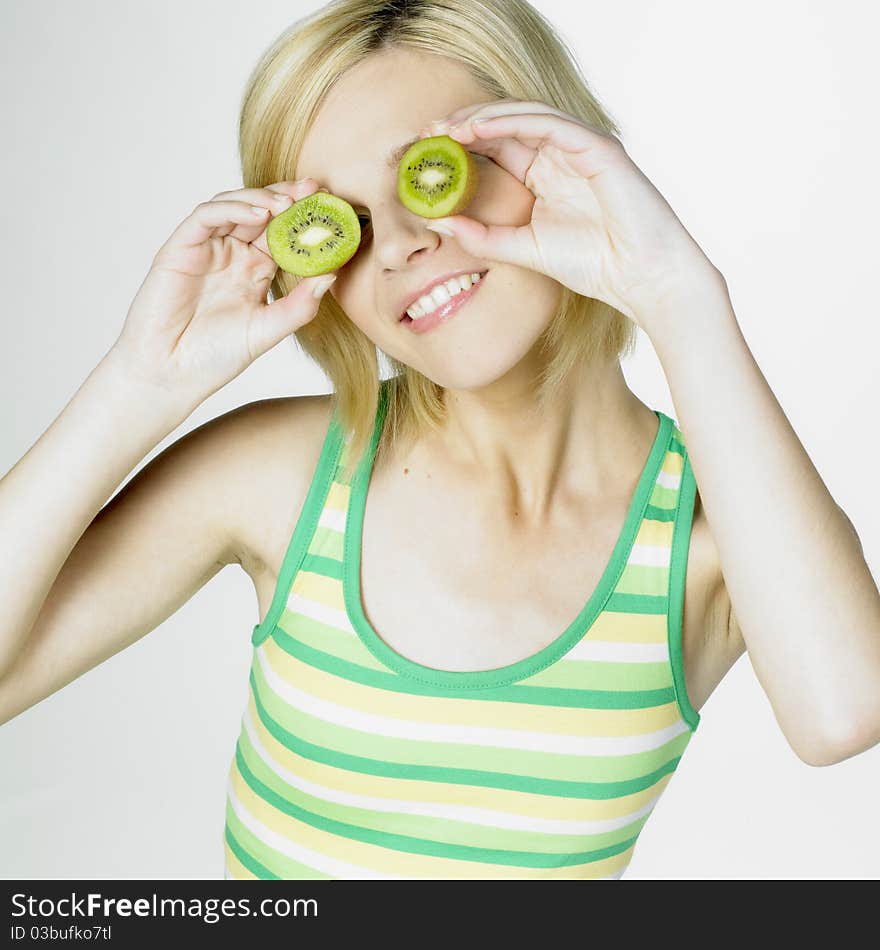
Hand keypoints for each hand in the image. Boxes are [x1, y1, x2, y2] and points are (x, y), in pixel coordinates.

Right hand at [111, 178, 336, 408]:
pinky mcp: (181, 247)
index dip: (305, 218)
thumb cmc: (216, 357)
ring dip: (262, 199)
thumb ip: (300, 306)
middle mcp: (233, 254)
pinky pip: (206, 216)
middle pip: (262, 212)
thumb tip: (332, 274)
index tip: (331, 207)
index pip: (283, 233)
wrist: (171, 374)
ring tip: (288, 203)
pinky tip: (258, 215)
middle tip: (314, 190)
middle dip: (288, 197)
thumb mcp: (269, 330)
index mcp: (256, 270)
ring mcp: (207, 249)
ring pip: (235, 206)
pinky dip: (232, 209)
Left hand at [419, 99, 724, 333]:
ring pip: (523, 116)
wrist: (641, 277)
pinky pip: (548, 123)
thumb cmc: (594, 265)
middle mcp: (558, 155)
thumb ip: (482, 237)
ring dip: (482, 117)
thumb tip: (436, 223)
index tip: (424, 150)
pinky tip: (479, 129)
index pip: (494, 147)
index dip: (459, 144)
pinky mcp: (596, 146)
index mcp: (542, 175)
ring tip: (447, 128)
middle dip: (463, 123)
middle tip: (427, 131)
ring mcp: (578, 147)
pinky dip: (512, 121)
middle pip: (504, 124)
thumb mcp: (522, 251)